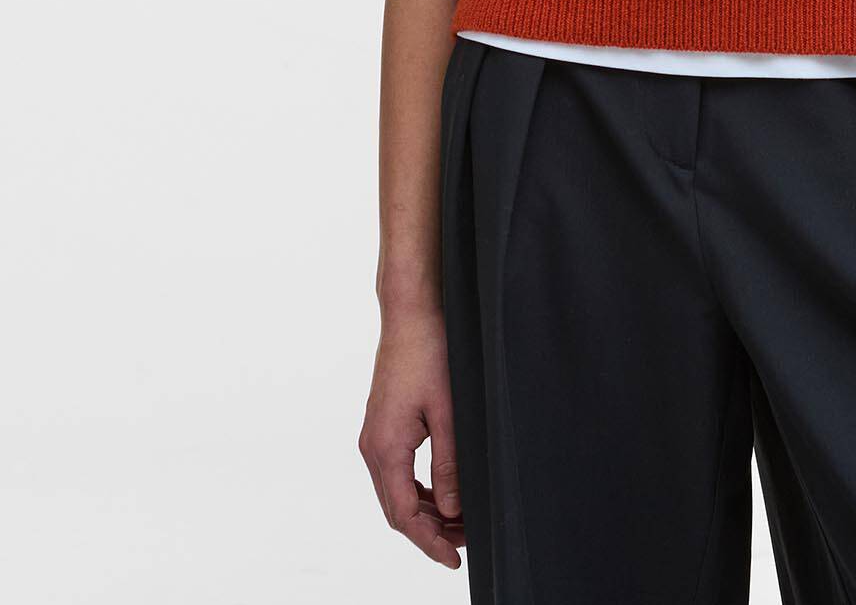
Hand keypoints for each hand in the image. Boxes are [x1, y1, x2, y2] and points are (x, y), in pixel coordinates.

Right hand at [359, 303, 464, 568]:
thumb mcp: (448, 412)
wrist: (410, 313)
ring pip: (396, 492)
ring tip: (460, 523)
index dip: (430, 542)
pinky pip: (397, 472)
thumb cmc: (429, 352)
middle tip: (465, 544)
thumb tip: (454, 510)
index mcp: (385, 448)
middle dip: (430, 532)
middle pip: (397, 509)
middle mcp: (373, 447)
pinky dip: (419, 489)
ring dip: (426, 511)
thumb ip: (449, 464)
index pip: (405, 515)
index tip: (455, 560)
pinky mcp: (383, 426)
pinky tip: (444, 494)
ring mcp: (375, 436)